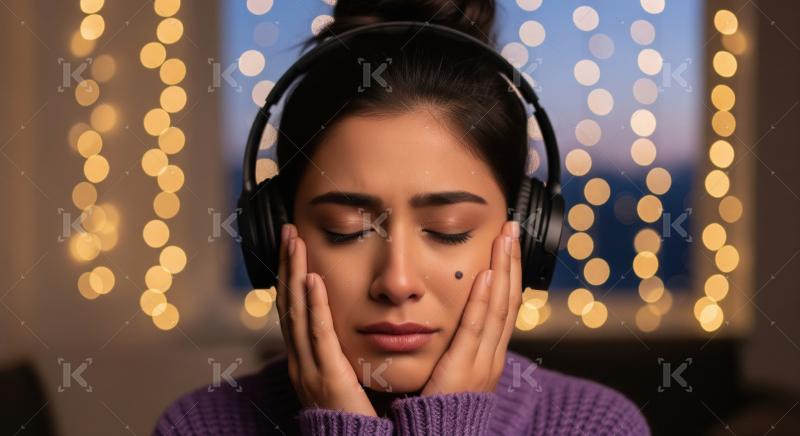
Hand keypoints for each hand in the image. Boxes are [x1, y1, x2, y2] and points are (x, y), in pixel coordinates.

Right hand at [276, 223, 377, 415]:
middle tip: (288, 231)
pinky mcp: (327, 376)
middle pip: (288, 303)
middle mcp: (300, 360)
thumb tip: (350, 321)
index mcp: (305, 358)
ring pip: (297, 312)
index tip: (294, 245)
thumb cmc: (355, 415)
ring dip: (295, 273)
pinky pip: (317, 334)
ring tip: (295, 242)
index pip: (293, 307)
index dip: (291, 274)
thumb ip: (342, 349)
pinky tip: (311, 279)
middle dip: (287, 265)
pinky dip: (313, 305)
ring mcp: (309, 368)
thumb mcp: (344, 374)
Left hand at [420, 220, 521, 395]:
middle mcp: (492, 355)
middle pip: (508, 299)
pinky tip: (486, 275)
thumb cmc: (436, 407)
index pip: (503, 304)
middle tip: (512, 227)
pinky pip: (477, 329)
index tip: (506, 242)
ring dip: (503, 269)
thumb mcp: (450, 369)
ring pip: (499, 307)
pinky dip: (484, 301)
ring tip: (505, 237)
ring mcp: (483, 363)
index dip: (507, 271)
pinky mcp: (466, 370)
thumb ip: (452, 345)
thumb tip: (446, 318)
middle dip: (511, 261)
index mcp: (488, 354)